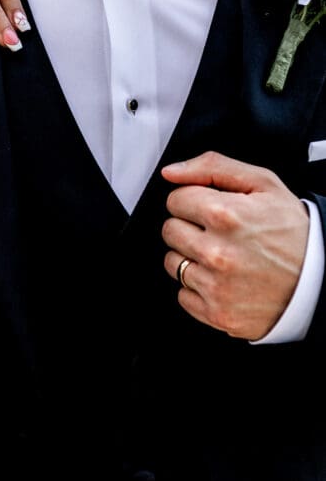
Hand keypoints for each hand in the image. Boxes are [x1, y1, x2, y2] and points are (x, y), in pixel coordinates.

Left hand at [161, 151, 309, 340]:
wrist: (318, 280)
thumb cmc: (292, 231)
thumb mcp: (263, 184)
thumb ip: (212, 167)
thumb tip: (171, 173)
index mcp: (225, 215)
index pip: (175, 200)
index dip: (193, 200)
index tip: (210, 208)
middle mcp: (217, 252)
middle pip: (169, 230)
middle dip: (189, 226)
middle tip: (217, 231)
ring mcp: (215, 285)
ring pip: (172, 262)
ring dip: (191, 257)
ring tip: (221, 254)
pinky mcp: (216, 312)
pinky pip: (182, 294)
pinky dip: (198, 286)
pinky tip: (222, 278)